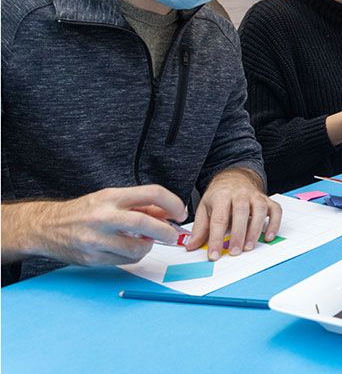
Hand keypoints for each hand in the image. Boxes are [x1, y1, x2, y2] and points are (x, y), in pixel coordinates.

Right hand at [1, 185, 186, 266]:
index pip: (152, 193)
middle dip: (166, 231)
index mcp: (111, 196)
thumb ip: (139, 205)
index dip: (173, 203)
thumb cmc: (83, 212)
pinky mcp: (92, 258)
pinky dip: (133, 256)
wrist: (46, 227)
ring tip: (145, 242)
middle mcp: (103, 216)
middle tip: (173, 236)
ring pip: (137, 247)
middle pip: (146, 223)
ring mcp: (96, 239)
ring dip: (149, 247)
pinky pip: (124, 261)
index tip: (180, 212)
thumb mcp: (110, 199)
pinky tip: (128, 249)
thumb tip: (168, 214)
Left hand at [188, 168, 281, 260]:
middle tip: (235, 252)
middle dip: (238, 234)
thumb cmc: (219, 195)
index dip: (216, 238)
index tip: (214, 255)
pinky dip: (274, 224)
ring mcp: (255, 196)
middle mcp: (240, 193)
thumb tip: (191, 246)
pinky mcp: (267, 200)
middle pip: (240, 212)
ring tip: (249, 247)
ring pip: (259, 210)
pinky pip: (275, 210)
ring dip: (255, 230)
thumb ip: (200, 228)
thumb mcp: (205, 208)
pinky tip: (268, 237)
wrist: (235, 177)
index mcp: (221, 195)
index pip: (219, 218)